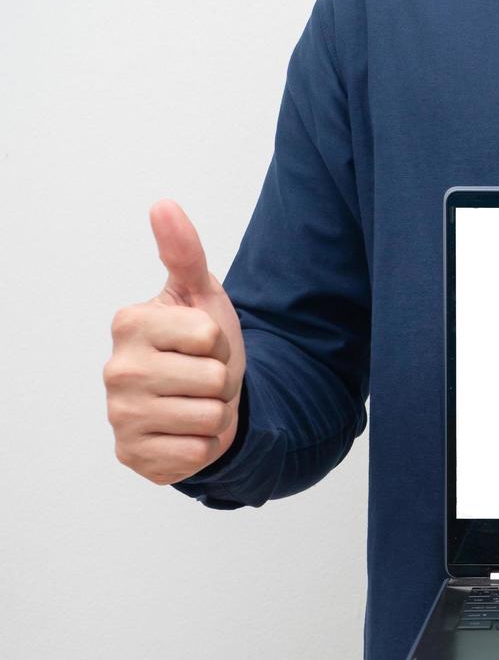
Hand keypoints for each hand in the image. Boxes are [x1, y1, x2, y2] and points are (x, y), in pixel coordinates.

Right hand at [104, 200, 245, 484]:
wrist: (204, 401)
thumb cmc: (200, 345)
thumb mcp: (200, 294)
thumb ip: (183, 252)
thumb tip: (163, 205)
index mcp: (129, 324)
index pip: (210, 336)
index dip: (221, 343)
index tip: (203, 345)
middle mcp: (116, 370)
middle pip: (212, 379)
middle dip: (221, 381)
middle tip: (202, 378)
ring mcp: (120, 416)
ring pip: (208, 416)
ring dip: (214, 413)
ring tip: (196, 403)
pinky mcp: (132, 455)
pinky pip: (197, 452)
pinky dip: (203, 445)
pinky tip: (185, 431)